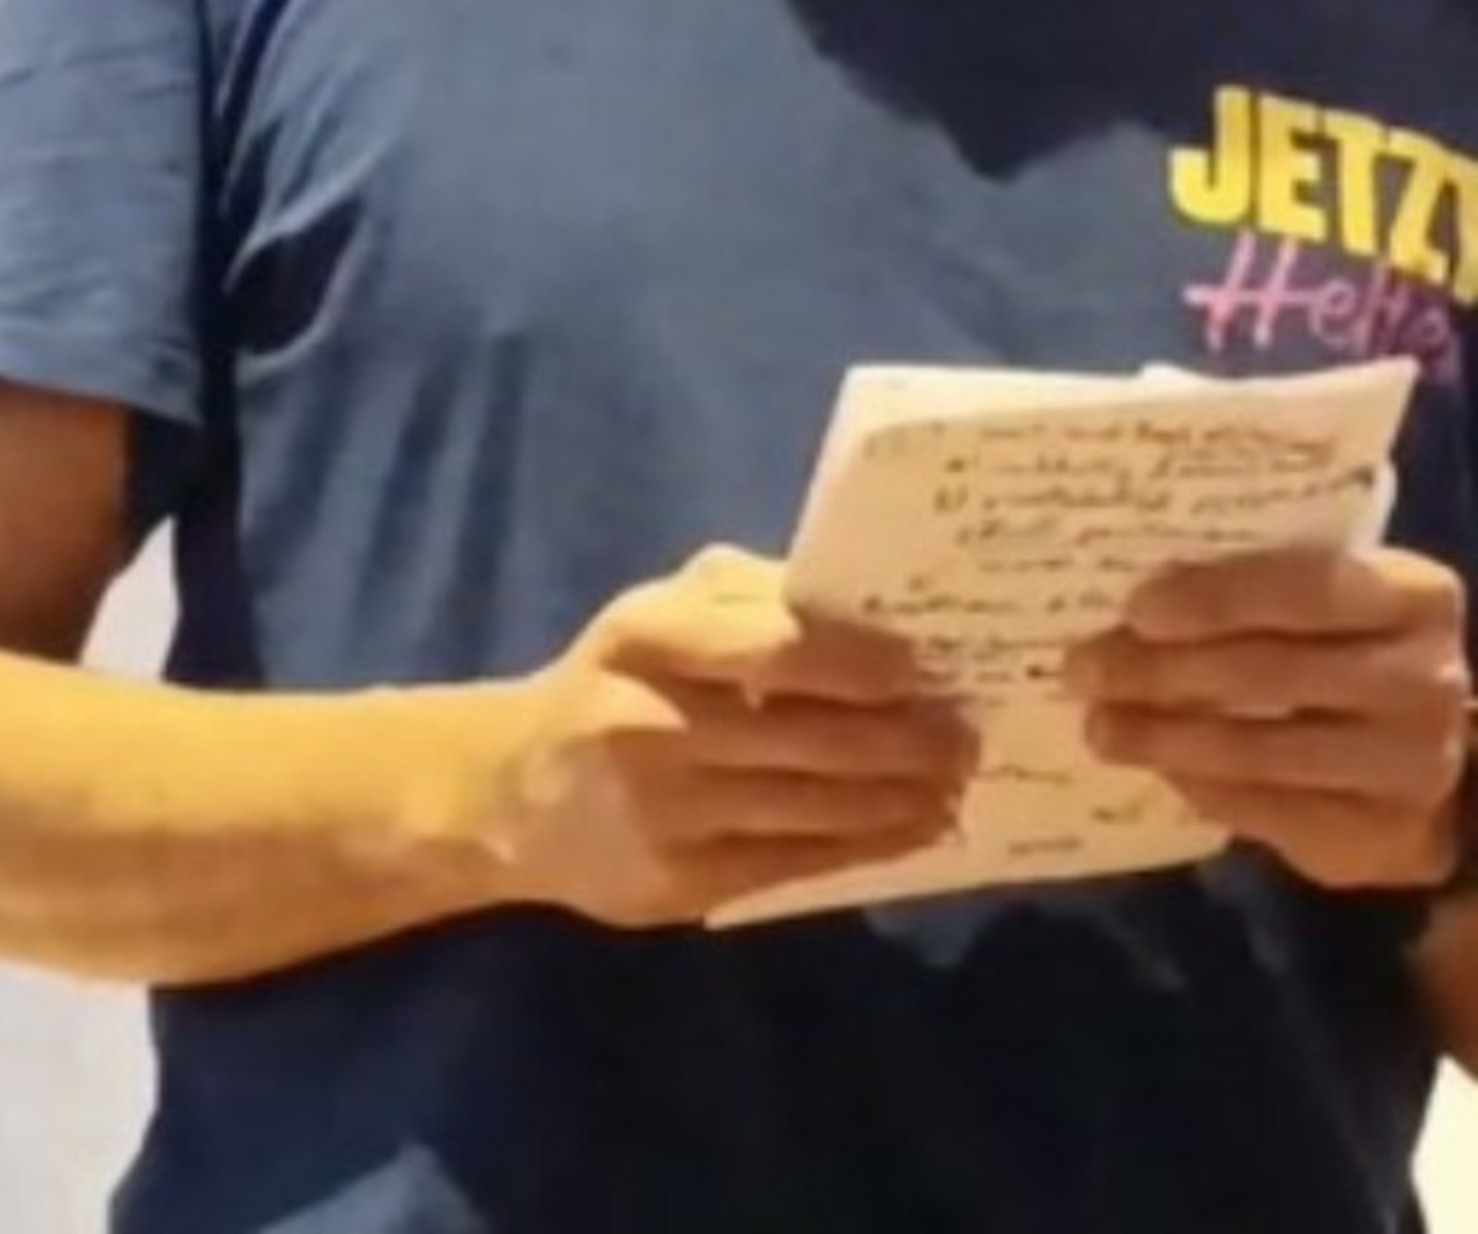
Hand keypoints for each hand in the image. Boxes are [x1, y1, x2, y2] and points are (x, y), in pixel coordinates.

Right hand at [493, 546, 975, 927]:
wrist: (511, 792)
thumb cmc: (611, 682)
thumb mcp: (655, 613)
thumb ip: (745, 596)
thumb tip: (861, 607)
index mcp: (648, 638)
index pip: (773, 647)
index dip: (860, 663)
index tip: (924, 668)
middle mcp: (653, 722)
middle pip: (810, 738)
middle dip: (905, 740)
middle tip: (966, 734)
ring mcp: (668, 811)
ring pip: (815, 808)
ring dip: (901, 797)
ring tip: (953, 783)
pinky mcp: (681, 882)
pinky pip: (797, 864)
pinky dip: (868, 847)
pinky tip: (913, 830)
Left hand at [1068, 547, 1470, 890]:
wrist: (1415, 747)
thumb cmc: (1338, 644)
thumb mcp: (1308, 596)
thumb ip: (1243, 587)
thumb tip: (1124, 608)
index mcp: (1412, 596)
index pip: (1309, 588)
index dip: (1218, 598)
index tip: (1137, 609)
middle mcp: (1428, 681)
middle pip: (1273, 672)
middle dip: (1162, 671)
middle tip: (1082, 669)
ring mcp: (1417, 767)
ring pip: (1266, 750)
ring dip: (1166, 739)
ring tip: (1098, 727)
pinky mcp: (1390, 837)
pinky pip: (1277, 812)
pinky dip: (1206, 790)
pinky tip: (1158, 769)